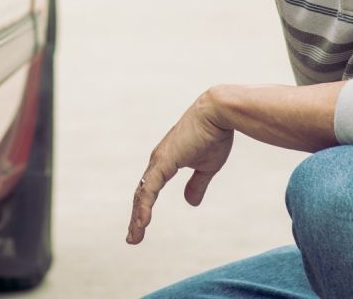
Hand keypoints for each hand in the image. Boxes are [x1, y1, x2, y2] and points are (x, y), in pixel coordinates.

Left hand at [128, 91, 233, 244]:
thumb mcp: (206, 167)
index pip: (150, 190)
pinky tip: (142, 221)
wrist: (218, 113)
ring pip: (142, 194)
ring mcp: (159, 161)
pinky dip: (144, 206)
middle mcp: (158, 162)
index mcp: (165, 162)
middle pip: (142, 194)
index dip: (144, 208)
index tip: (141, 227)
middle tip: (133, 238)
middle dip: (137, 217)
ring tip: (134, 237)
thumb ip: (196, 184)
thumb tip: (190, 203)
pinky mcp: (164, 161)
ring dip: (138, 217)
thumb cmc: (214, 135)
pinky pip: (150, 188)